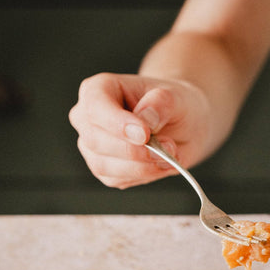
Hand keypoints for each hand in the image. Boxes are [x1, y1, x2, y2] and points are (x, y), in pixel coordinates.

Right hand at [68, 73, 209, 188]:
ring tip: (169, 154)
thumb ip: (161, 104)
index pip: (95, 106)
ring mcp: (92, 147)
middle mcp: (88, 118)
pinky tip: (159, 164)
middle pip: (96, 140)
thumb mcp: (176, 96)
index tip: (144, 134)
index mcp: (98, 90)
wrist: (181, 126)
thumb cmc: (171, 106)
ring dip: (142, 166)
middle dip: (135, 150)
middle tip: (168, 147)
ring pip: (104, 165)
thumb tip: (146, 120)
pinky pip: (117, 179)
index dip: (118, 123)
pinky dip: (143, 175)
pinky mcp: (104, 170)